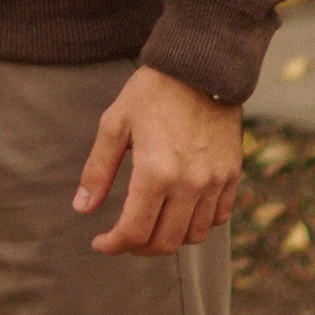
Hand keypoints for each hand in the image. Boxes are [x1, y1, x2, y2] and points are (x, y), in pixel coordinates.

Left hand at [73, 64, 241, 256]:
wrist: (199, 66)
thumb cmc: (152, 92)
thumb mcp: (115, 124)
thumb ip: (98, 170)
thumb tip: (82, 208)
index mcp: (155, 172)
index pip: (134, 231)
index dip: (114, 244)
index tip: (101, 242)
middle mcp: (189, 184)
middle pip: (165, 242)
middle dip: (138, 247)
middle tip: (124, 238)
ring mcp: (214, 181)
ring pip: (194, 236)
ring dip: (169, 240)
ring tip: (152, 227)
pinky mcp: (232, 174)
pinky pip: (219, 218)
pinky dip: (198, 224)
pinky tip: (181, 213)